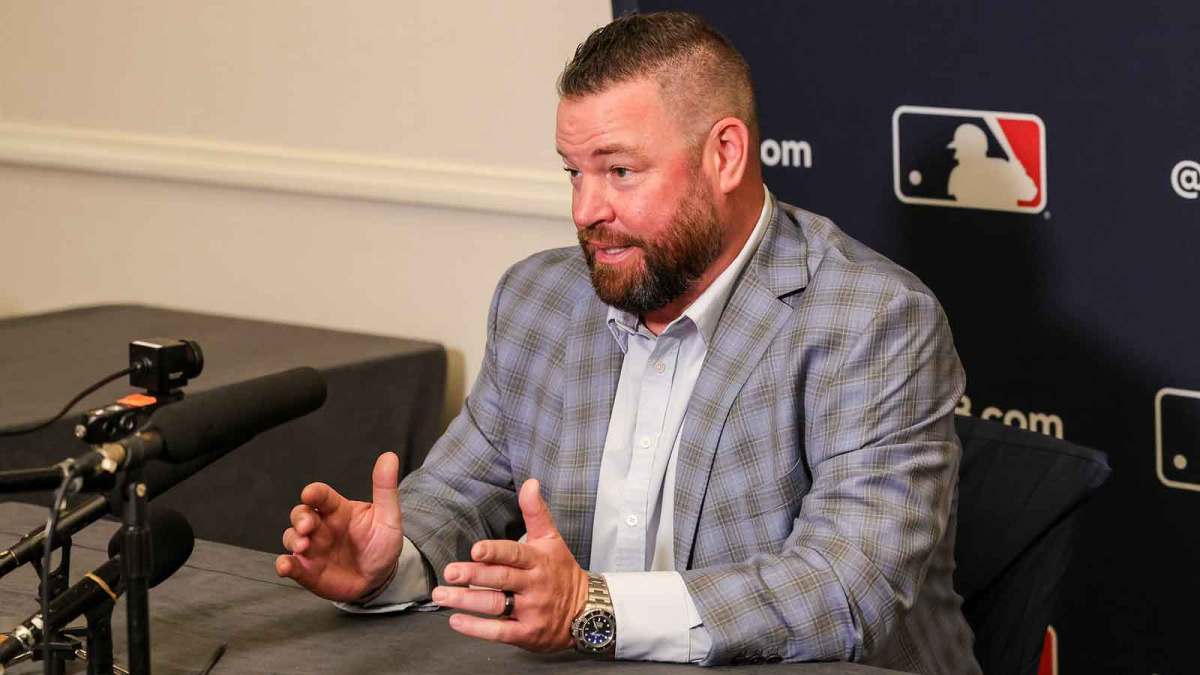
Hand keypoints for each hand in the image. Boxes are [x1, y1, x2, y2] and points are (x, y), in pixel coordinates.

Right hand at [275, 451, 403, 601]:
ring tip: (303, 546)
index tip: (310, 494)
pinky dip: (284, 565)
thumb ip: (385, 488)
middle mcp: (321, 526)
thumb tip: (390, 457)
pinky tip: (285, 567)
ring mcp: (312, 548)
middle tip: (307, 526)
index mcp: (338, 510)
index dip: (314, 493)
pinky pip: (291, 565)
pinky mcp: (307, 570)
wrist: (381, 576)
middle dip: (300, 518)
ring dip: (292, 540)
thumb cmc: (381, 543)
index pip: (321, 496)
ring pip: (291, 537)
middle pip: (300, 514)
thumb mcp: (388, 516)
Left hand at [433, 478, 588, 651]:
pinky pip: (500, 632)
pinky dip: (477, 629)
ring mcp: (531, 611)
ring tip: (441, 596)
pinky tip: (456, 621)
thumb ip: (536, 512)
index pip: (515, 554)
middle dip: (473, 576)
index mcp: (538, 560)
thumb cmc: (561, 571)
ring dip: (466, 602)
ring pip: (496, 605)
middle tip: (449, 573)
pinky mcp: (527, 633)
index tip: (475, 550)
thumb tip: (530, 482)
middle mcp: (534, 585)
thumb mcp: (552, 539)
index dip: (495, 552)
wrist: (587, 611)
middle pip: (501, 579)